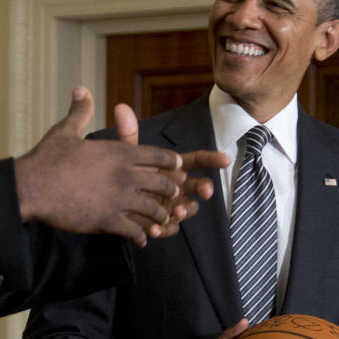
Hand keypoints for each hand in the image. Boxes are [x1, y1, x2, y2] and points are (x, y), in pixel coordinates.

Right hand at [15, 87, 186, 246]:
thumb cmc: (47, 158)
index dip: (171, 162)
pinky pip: (135, 232)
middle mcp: (125, 175)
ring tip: (159, 221)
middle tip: (172, 196)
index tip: (176, 167)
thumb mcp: (66, 130)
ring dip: (159, 216)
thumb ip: (80, 111)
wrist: (32, 186)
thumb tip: (81, 90)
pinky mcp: (108, 221)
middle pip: (163, 184)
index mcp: (119, 152)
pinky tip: (141, 239)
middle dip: (170, 191)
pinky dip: (141, 237)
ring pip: (154, 210)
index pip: (159, 156)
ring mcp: (118, 199)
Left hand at [114, 104, 229, 239]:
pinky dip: (163, 229)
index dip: (213, 159)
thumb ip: (128, 134)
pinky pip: (168, 228)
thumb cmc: (127, 173)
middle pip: (199, 186)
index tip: (226, 159)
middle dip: (205, 188)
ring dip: (184, 210)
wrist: (112, 199)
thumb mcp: (127, 154)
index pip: (199, 161)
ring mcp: (172, 206)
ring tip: (175, 211)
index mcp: (176, 167)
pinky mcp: (162, 224)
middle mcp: (179, 187)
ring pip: (188, 209)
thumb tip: (121, 108)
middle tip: (206, 191)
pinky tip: (154, 229)